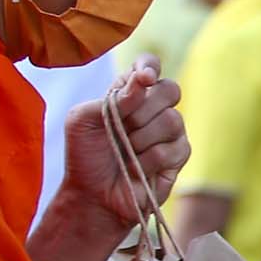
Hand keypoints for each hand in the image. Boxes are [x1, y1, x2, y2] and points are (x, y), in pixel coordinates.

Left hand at [58, 62, 188, 232]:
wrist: (92, 195)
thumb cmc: (85, 155)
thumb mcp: (82, 120)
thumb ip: (111, 98)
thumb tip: (143, 82)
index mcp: (130, 93)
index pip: (149, 65)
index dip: (150, 66)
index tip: (142, 79)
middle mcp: (154, 108)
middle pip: (170, 89)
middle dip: (142, 110)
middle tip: (123, 127)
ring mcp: (170, 132)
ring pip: (172, 120)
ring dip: (142, 138)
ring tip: (126, 153)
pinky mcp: (178, 157)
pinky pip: (173, 149)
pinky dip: (150, 159)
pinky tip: (138, 168)